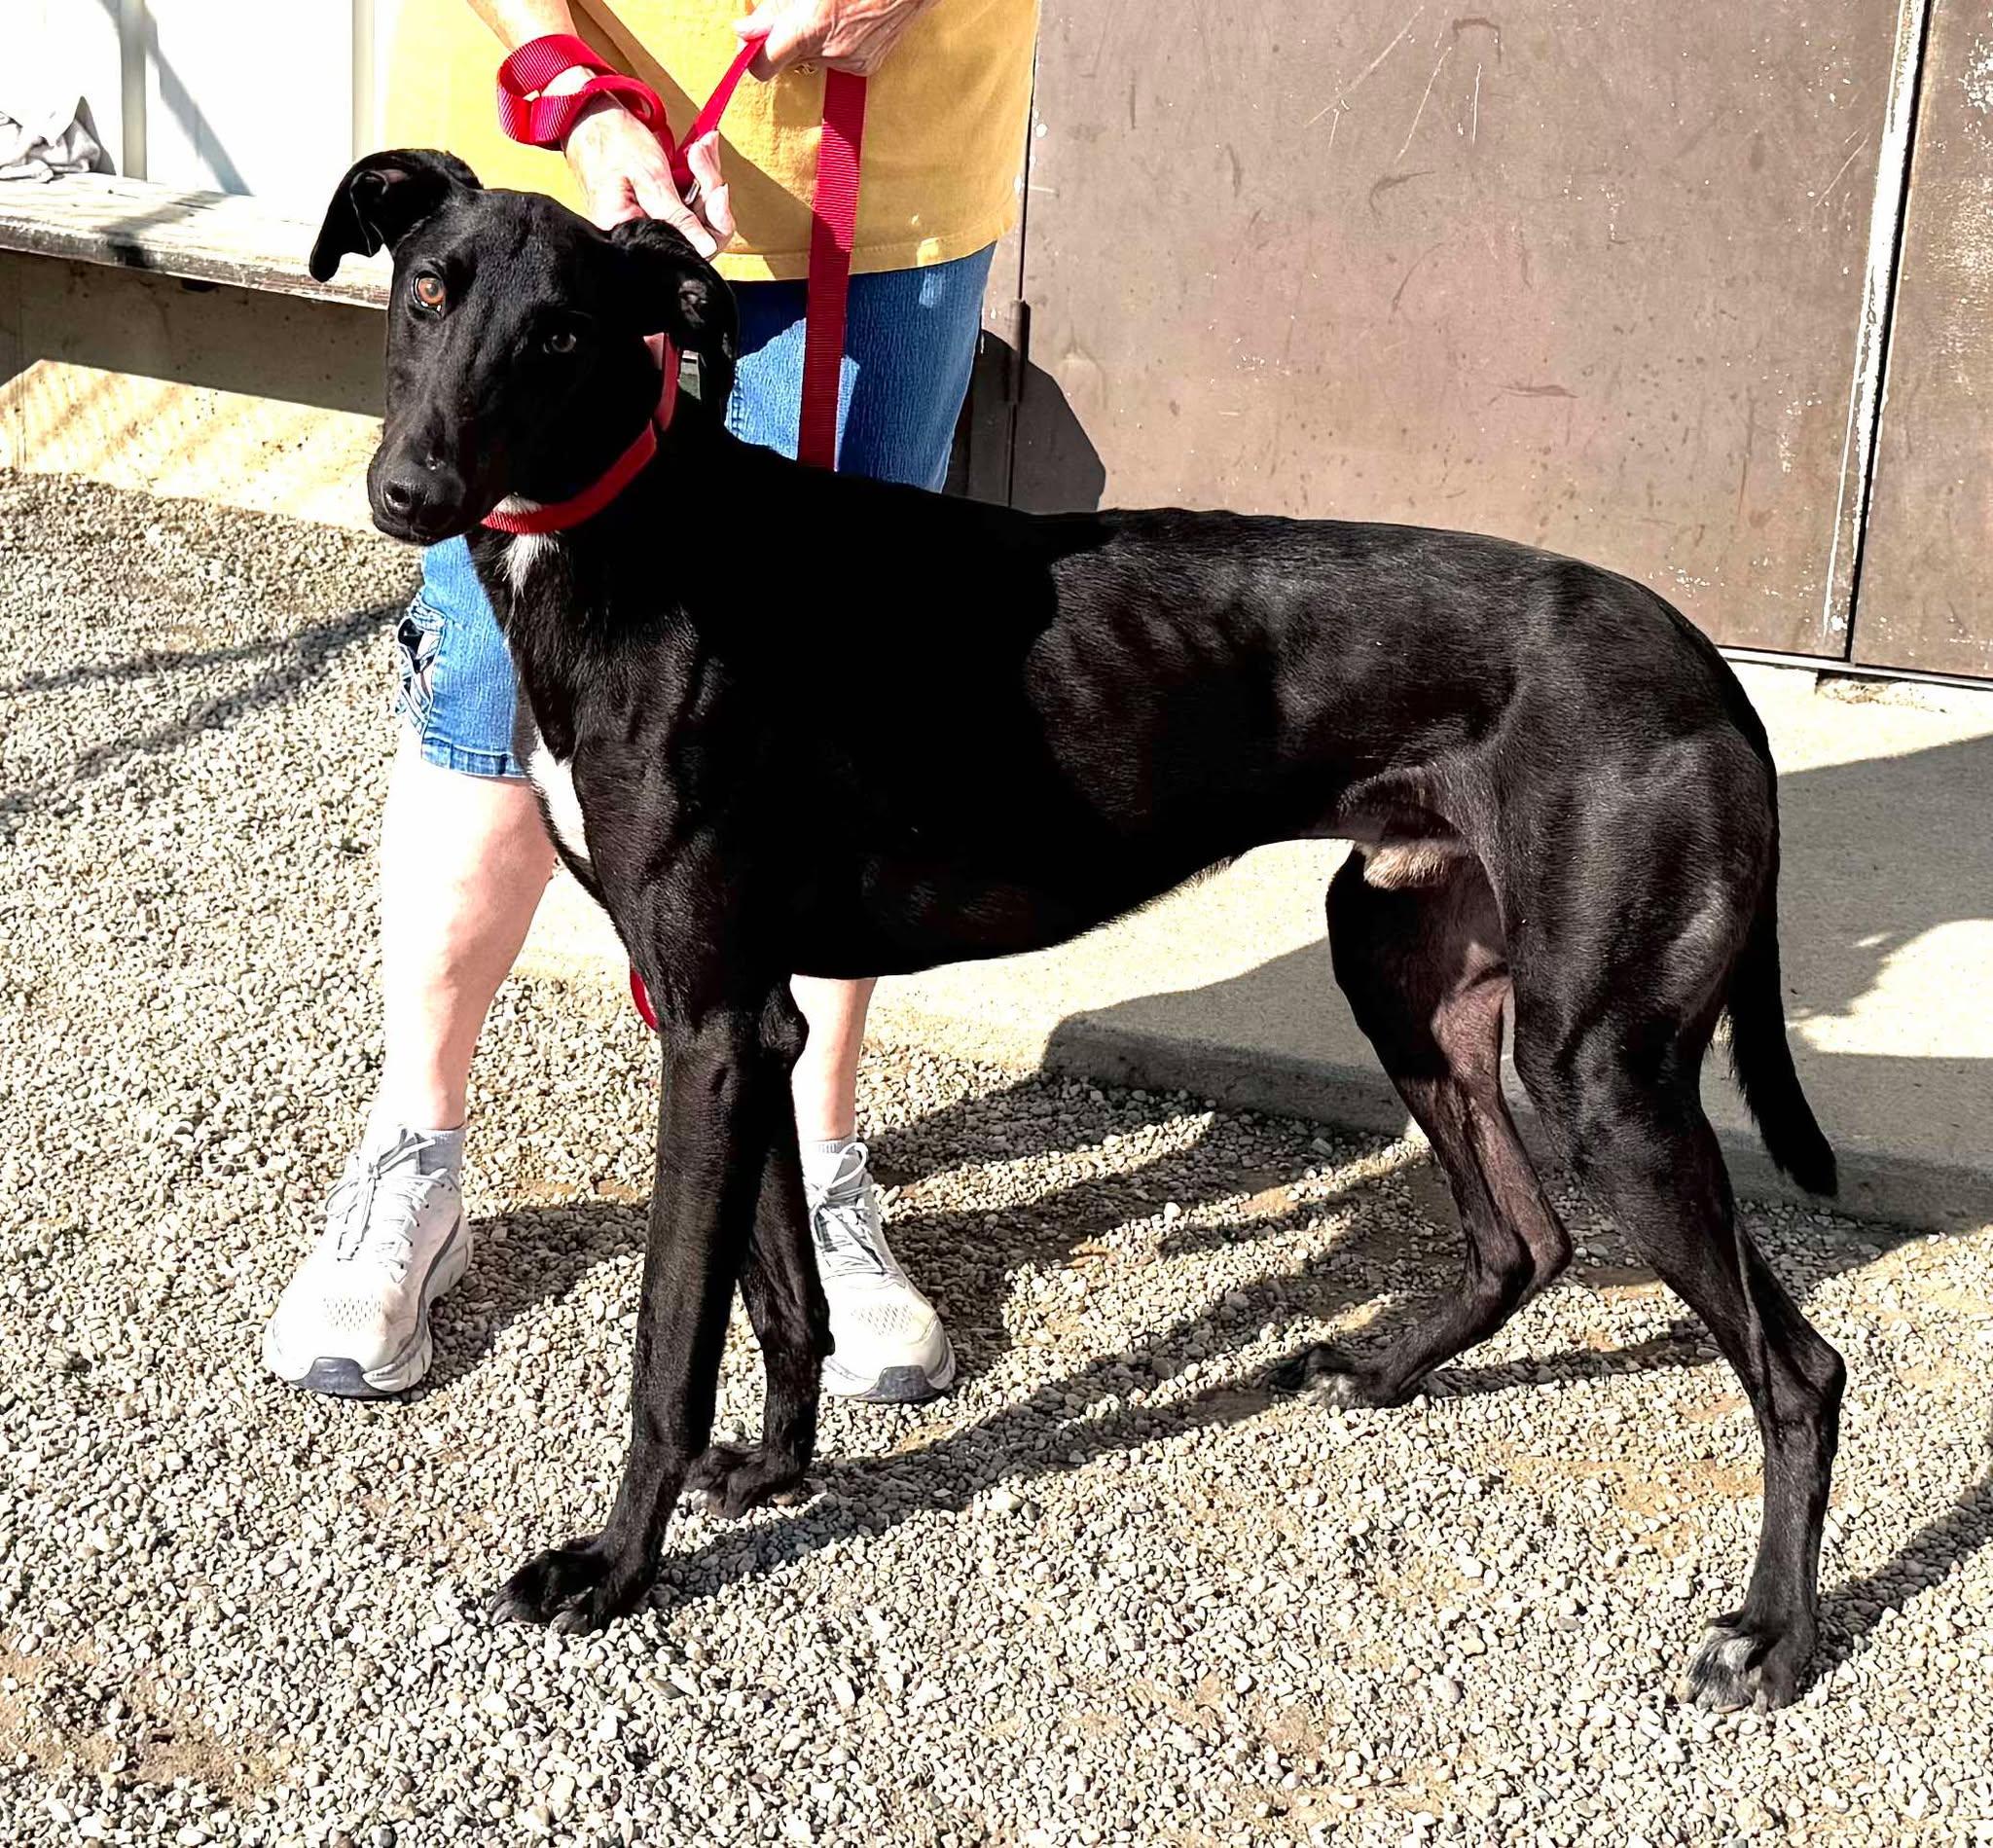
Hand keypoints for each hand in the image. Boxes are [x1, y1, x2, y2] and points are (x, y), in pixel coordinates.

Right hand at [562, 93, 732, 253]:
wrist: (588, 116)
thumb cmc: (610, 141)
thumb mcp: (650, 177)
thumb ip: (677, 216)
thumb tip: (704, 248)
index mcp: (629, 235)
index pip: (687, 250)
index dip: (712, 223)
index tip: (718, 189)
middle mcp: (640, 235)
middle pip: (697, 233)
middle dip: (710, 192)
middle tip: (703, 154)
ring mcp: (649, 222)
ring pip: (695, 215)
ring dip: (705, 177)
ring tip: (701, 144)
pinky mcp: (655, 208)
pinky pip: (685, 201)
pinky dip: (696, 175)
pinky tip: (695, 150)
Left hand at [735, 0, 937, 77]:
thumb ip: (774, 10)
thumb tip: (746, 31)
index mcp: (811, 27)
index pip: (764, 64)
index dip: (752, 56)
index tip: (750, 42)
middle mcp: (830, 52)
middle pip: (788, 59)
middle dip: (785, 39)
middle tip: (798, 10)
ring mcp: (850, 62)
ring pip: (811, 58)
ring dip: (811, 40)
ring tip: (828, 12)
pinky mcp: (866, 67)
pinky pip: (835, 60)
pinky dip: (832, 44)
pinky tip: (845, 22)